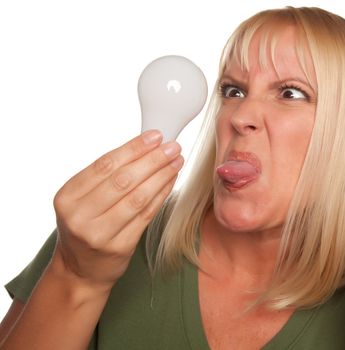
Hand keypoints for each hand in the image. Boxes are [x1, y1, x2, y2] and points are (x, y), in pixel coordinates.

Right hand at [51, 130, 182, 290]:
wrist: (81, 270)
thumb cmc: (86, 225)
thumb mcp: (82, 199)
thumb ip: (106, 176)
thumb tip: (145, 146)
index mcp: (67, 197)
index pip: (105, 165)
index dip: (133, 148)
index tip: (155, 136)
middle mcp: (79, 216)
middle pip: (123, 180)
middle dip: (152, 160)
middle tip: (172, 146)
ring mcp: (99, 234)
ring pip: (138, 198)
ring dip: (161, 176)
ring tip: (177, 161)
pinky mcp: (120, 247)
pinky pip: (146, 215)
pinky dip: (161, 195)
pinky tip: (171, 181)